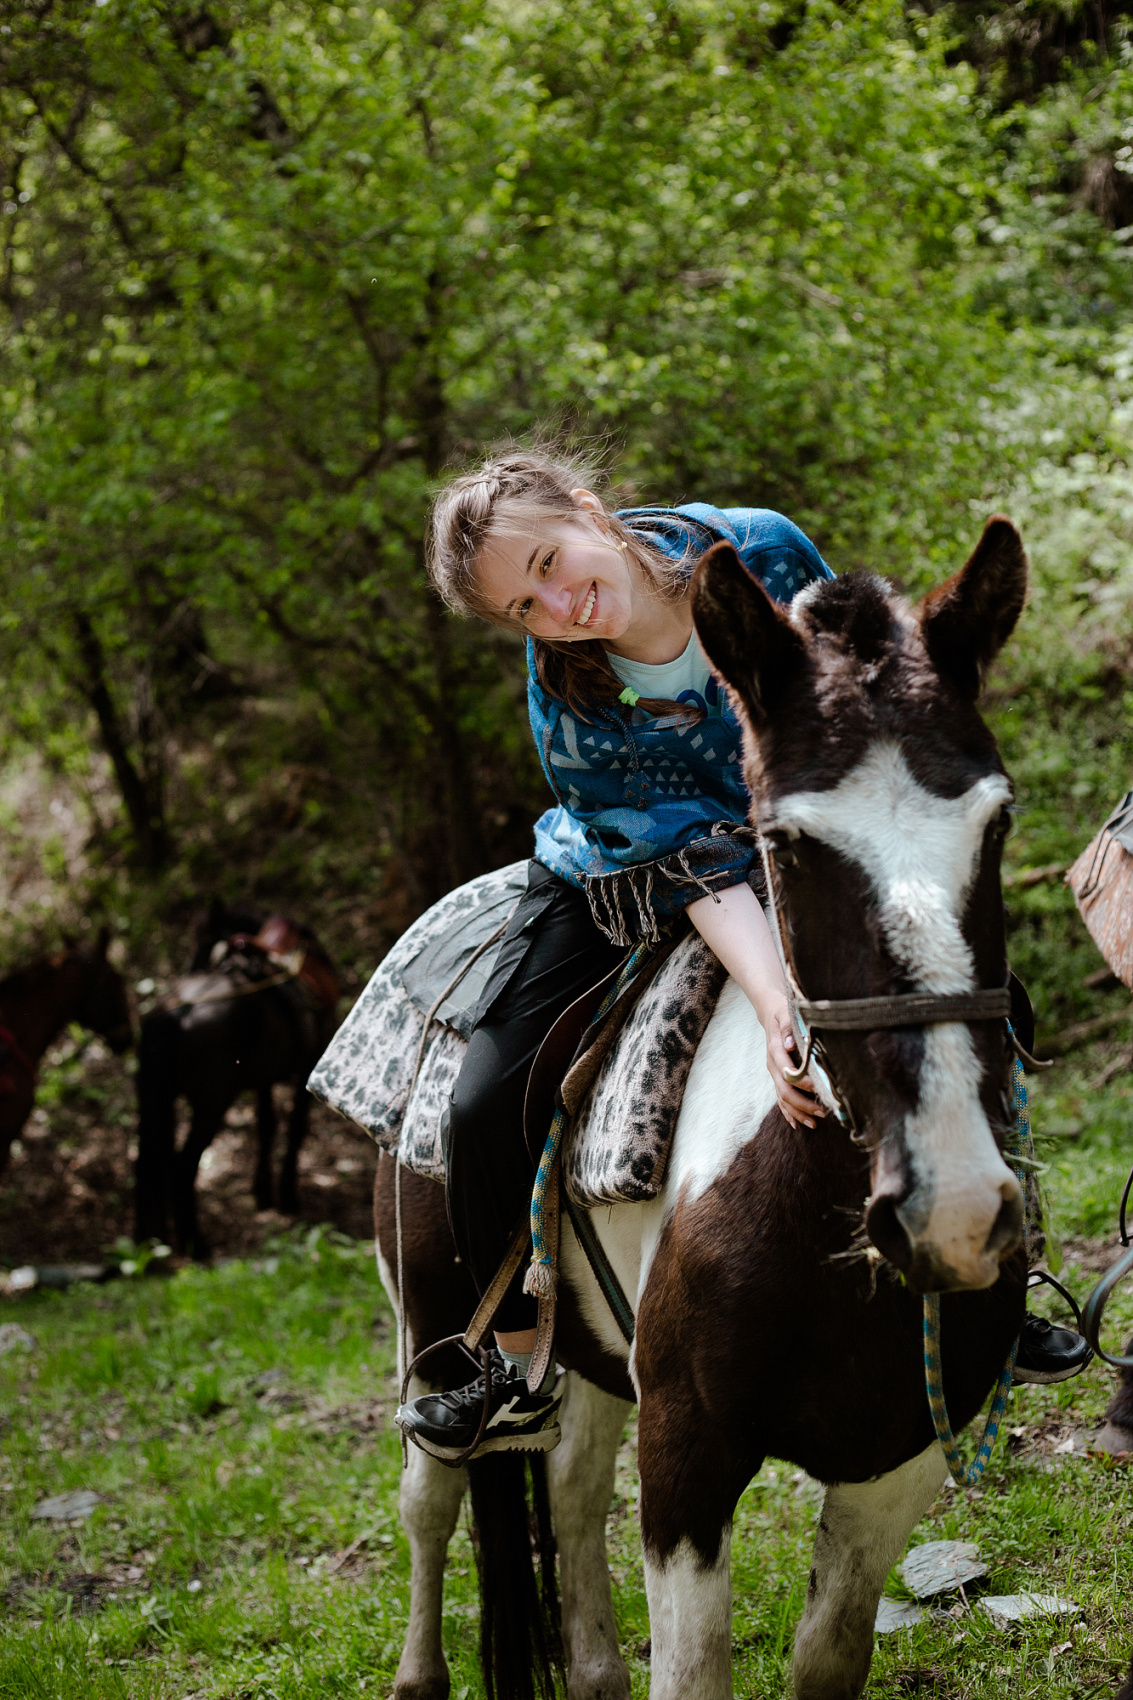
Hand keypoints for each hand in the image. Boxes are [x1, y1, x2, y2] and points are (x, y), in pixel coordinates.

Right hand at [760, 1000, 825, 1129]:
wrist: (770, 1012)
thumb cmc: (782, 1012)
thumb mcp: (785, 1013)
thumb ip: (788, 1027)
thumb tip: (792, 1043)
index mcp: (775, 1050)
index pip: (787, 1071)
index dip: (802, 1082)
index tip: (818, 1088)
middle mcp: (773, 1065)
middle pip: (784, 1091)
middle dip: (802, 1104)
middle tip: (821, 1112)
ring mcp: (774, 1072)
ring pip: (782, 1098)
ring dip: (797, 1112)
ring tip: (814, 1123)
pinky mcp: (777, 1076)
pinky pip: (780, 1097)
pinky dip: (788, 1111)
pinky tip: (797, 1123)